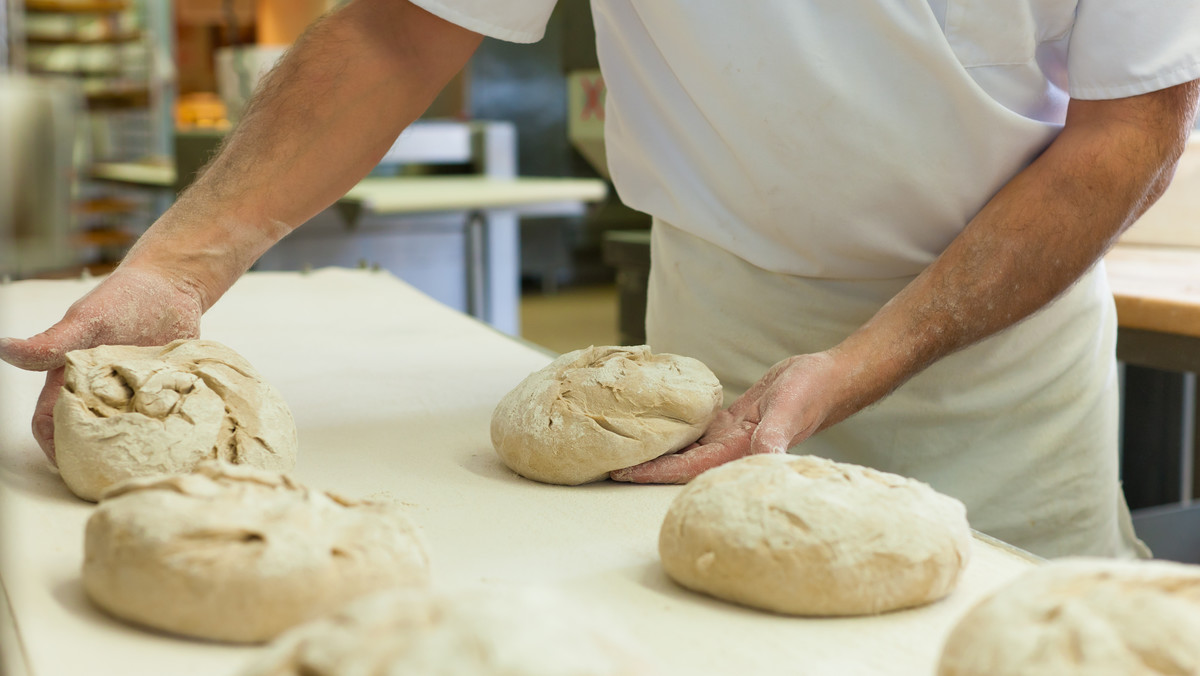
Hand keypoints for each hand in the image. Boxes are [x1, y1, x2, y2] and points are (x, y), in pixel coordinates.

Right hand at [0, 265, 202, 461]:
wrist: (173, 285)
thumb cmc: (124, 298)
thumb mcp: (88, 321)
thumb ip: (51, 342)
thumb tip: (3, 348)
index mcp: (73, 379)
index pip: (52, 423)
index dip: (55, 446)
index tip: (74, 466)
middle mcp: (103, 393)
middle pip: (91, 436)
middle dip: (98, 456)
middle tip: (118, 474)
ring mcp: (136, 395)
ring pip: (129, 433)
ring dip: (135, 449)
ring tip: (150, 467)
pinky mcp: (168, 394)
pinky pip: (166, 420)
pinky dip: (170, 433)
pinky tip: (181, 447)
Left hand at [610, 352, 851, 483]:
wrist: (829, 378)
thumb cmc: (812, 392)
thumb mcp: (789, 408)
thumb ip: (774, 435)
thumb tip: (763, 455)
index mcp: (739, 451)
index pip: (687, 468)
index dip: (654, 473)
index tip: (623, 474)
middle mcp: (730, 449)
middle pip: (678, 463)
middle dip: (645, 466)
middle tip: (606, 464)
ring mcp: (731, 435)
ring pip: (685, 447)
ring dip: (657, 449)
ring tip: (623, 447)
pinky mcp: (733, 420)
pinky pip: (697, 428)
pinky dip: (675, 428)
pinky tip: (655, 424)